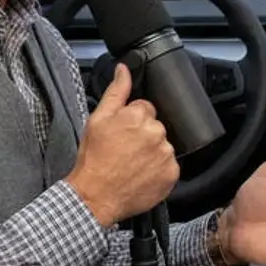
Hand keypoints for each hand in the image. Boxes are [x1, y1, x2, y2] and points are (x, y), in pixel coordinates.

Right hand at [66, 62, 178, 227]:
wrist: (95, 196)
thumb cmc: (94, 159)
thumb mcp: (97, 120)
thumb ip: (116, 91)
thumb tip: (124, 69)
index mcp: (139, 116)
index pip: (145, 109)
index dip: (132, 121)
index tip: (122, 133)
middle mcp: (156, 132)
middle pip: (156, 127)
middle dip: (143, 135)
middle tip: (125, 150)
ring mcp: (166, 154)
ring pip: (163, 146)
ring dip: (152, 152)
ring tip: (132, 164)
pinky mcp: (171, 173)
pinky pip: (169, 166)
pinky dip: (158, 170)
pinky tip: (142, 174)